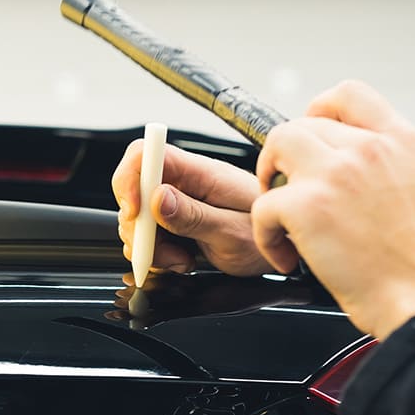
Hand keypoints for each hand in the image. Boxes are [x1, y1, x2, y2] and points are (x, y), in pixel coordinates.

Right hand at [112, 140, 273, 276]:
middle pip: (133, 190)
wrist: (285, 248)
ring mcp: (178, 201)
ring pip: (137, 217)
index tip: (135, 214)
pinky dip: (156, 253)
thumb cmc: (267, 235)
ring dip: (149, 246)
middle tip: (159, 251)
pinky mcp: (175, 220)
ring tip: (181, 260)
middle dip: (137, 227)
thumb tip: (157, 198)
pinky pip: (148, 234)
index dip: (129, 181)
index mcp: (198, 172)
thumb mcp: (232, 232)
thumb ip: (193, 216)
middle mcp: (184, 181)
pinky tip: (181, 260)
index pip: (145, 154)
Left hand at [252, 80, 414, 339]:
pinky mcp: (306, 207)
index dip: (319, 111)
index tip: (311, 134)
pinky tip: (286, 255)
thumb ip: (394, 167)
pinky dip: (265, 234)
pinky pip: (261, 205)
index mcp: (401, 143)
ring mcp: (334, 175)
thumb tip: (364, 169)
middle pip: (300, 126)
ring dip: (268, 178)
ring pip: (275, 146)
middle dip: (286, 156)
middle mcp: (367, 150)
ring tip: (279, 211)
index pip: (348, 95)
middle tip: (290, 187)